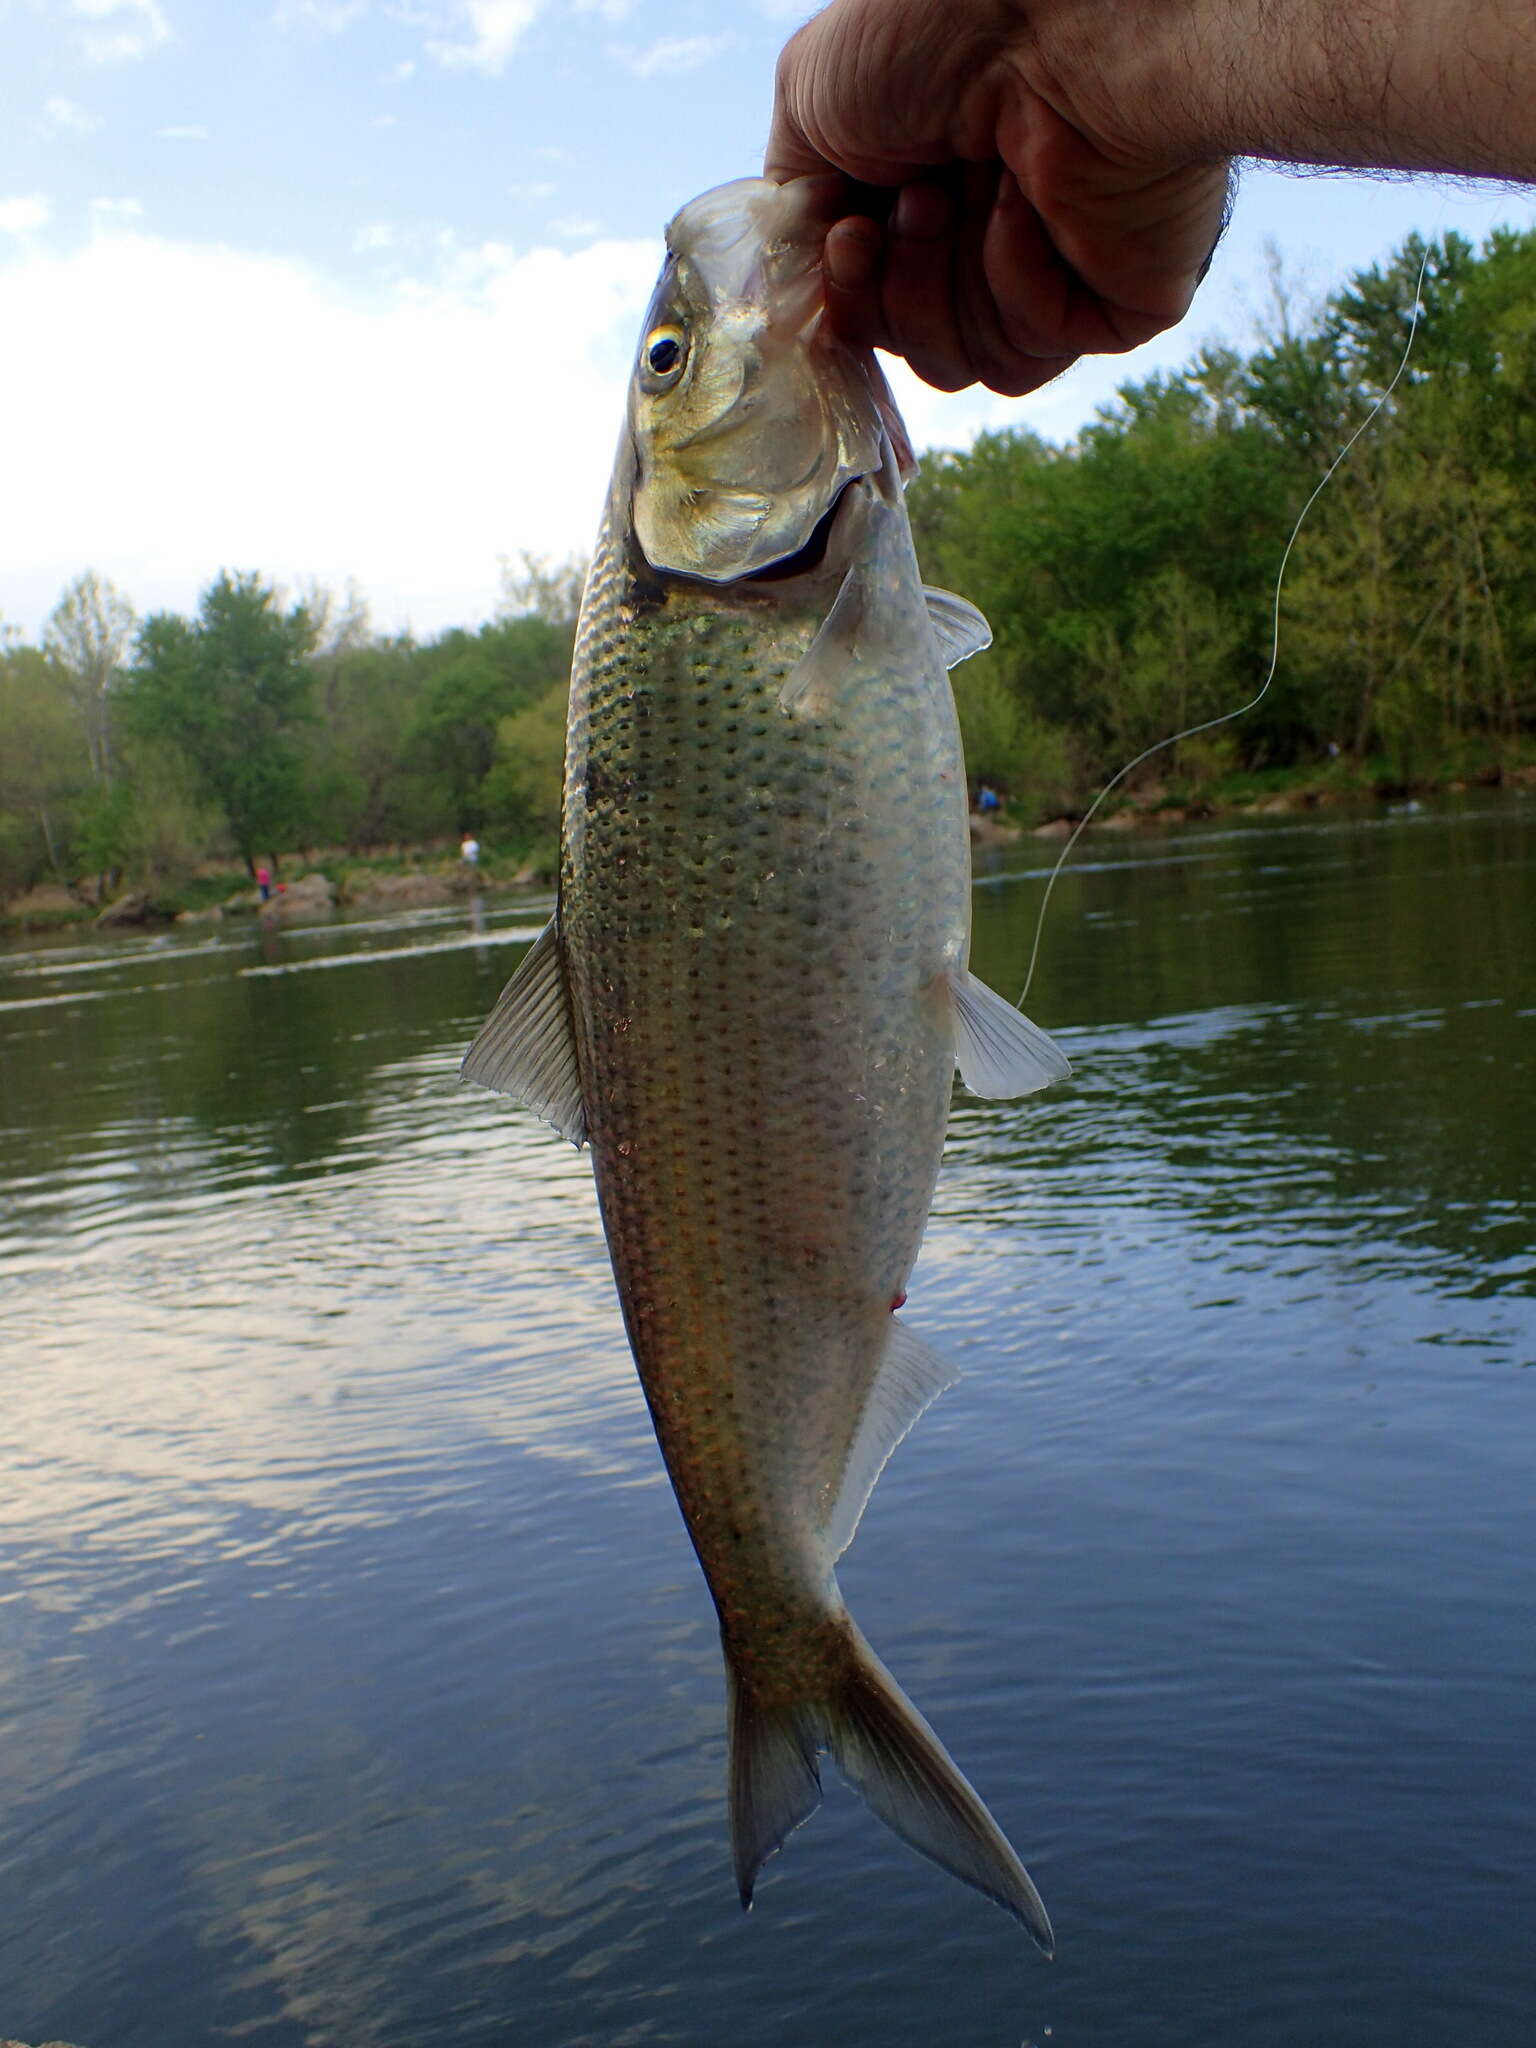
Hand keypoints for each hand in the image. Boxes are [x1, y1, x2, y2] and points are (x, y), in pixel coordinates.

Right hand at [765, 0, 1232, 395]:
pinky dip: (1011, 292)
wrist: (1057, 23)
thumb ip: (795, 194)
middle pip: (904, 340)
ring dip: (938, 291)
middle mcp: (988, 231)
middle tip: (918, 199)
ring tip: (960, 198)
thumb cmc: (938, 30)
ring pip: (958, 366)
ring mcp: (1054, 273)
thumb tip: (812, 258)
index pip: (867, 298)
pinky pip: (1024, 360)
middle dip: (889, 287)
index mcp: (928, 185)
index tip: (849, 235)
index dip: (847, 290)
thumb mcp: (812, 95)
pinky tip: (1029, 208)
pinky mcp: (1113, 307)